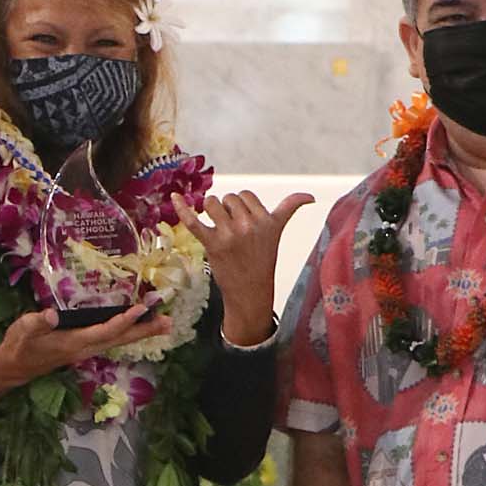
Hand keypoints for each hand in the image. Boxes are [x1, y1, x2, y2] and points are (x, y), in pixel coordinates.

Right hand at [0, 302, 172, 400]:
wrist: (13, 368)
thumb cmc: (18, 347)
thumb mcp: (22, 332)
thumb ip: (36, 323)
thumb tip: (51, 314)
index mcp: (74, 343)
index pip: (104, 331)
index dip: (123, 321)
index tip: (141, 309)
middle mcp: (85, 349)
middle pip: (120, 339)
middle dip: (144, 331)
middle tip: (169, 322)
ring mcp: (86, 350)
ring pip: (119, 341)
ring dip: (141, 333)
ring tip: (163, 325)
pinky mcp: (84, 348)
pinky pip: (112, 340)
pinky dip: (128, 333)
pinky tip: (137, 327)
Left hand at [173, 189, 313, 345]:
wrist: (250, 290)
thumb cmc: (262, 258)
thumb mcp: (278, 231)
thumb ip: (290, 208)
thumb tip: (311, 197)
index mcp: (265, 220)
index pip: (245, 195)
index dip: (242, 207)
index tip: (246, 223)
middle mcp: (248, 225)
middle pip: (228, 198)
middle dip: (228, 210)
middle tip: (233, 231)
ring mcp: (229, 234)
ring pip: (211, 203)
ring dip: (211, 211)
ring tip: (218, 227)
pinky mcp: (211, 244)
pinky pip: (193, 220)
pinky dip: (182, 208)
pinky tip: (174, 197)